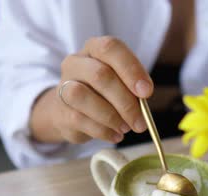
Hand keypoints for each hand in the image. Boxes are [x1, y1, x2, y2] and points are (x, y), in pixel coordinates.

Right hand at [30, 36, 152, 143]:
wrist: (70, 111)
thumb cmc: (104, 93)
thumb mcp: (121, 83)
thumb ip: (133, 87)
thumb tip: (142, 101)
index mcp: (94, 49)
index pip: (110, 48)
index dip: (131, 69)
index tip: (147, 92)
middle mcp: (75, 63)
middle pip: (99, 75)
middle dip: (125, 101)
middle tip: (140, 121)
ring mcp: (63, 86)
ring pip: (82, 96)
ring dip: (110, 116)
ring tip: (126, 128)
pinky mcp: (60, 111)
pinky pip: (80, 120)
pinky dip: (103, 131)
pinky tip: (115, 135)